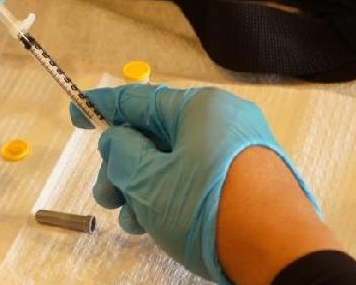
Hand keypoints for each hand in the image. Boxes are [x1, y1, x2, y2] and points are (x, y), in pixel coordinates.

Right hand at [69, 84, 319, 282]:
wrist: (280, 256)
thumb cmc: (209, 211)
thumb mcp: (148, 180)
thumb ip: (120, 152)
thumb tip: (117, 139)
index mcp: (200, 108)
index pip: (138, 98)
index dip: (101, 106)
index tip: (75, 111)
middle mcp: (222, 122)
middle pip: (154, 135)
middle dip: (122, 166)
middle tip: (106, 194)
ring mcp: (238, 152)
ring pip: (173, 161)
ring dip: (142, 188)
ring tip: (130, 220)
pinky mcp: (248, 181)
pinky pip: (195, 177)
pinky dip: (169, 196)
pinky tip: (154, 224)